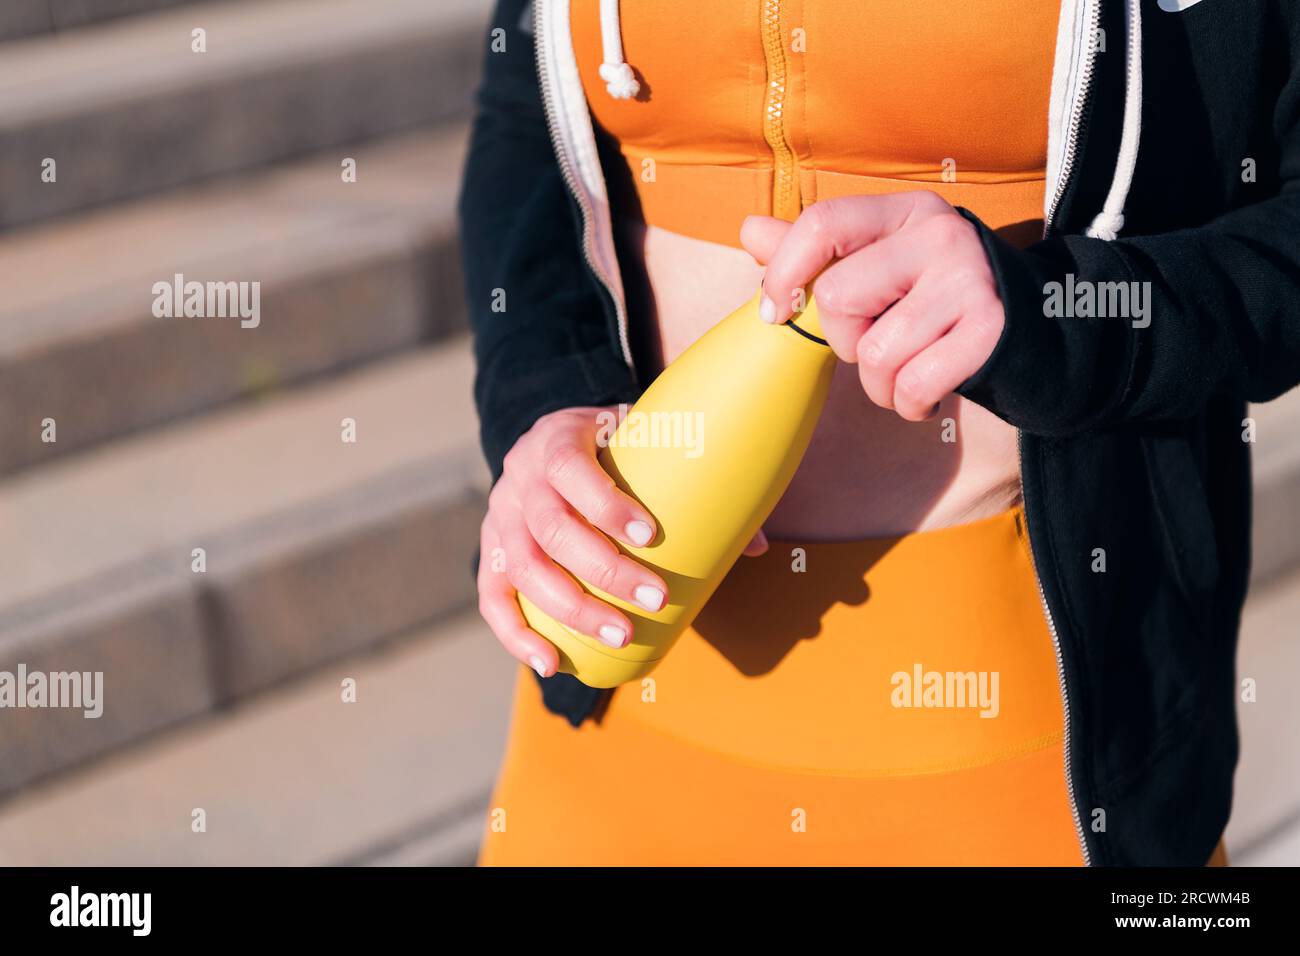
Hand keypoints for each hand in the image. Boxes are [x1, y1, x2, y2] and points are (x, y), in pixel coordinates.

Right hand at [478, 407, 767, 676]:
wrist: (551, 442)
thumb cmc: (611, 448)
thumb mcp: (644, 444)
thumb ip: (693, 482)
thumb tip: (758, 548)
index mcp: (557, 440)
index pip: (572, 469)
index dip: (607, 504)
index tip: (651, 536)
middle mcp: (519, 478)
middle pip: (552, 529)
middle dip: (603, 571)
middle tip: (655, 598)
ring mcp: (499, 518)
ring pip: (524, 569)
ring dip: (572, 609)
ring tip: (620, 635)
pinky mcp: (490, 553)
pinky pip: (493, 599)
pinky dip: (518, 636)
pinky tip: (551, 664)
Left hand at [741, 192, 1005, 421]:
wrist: (1036, 328)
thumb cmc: (937, 300)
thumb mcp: (883, 263)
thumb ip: (818, 251)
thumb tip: (750, 230)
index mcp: (904, 211)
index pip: (823, 224)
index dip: (785, 272)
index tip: (775, 312)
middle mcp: (938, 235)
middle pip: (838, 298)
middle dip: (846, 343)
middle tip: (878, 345)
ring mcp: (968, 280)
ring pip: (875, 353)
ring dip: (881, 385)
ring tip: (908, 373)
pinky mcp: (990, 330)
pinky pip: (914, 384)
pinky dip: (911, 403)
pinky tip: (929, 392)